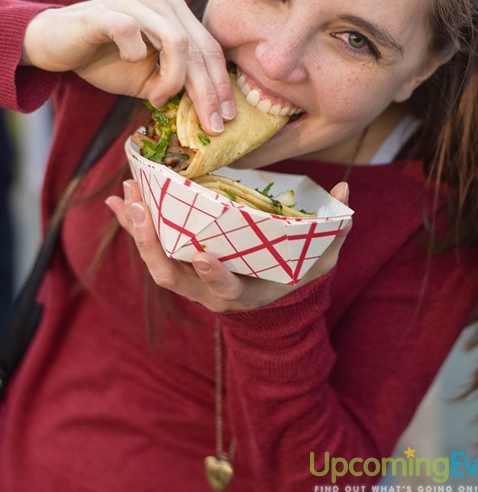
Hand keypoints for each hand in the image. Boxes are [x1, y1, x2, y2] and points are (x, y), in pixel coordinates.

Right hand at [22, 0, 234, 133]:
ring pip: (176, 41)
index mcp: (177, 13)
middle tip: (210, 123)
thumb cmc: (105, 59)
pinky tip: (129, 63)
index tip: (228, 116)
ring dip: (173, 79)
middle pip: (198, 48)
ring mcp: (136, 2)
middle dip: (207, 91)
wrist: (55, 44)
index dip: (221, 83)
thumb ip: (176, 85)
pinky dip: (135, 55)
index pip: (209, 48)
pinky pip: (132, 32)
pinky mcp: (106, 11)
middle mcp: (161, 0)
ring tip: (157, 98)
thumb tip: (207, 111)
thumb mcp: (148, 78)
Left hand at [105, 179, 351, 311]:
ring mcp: (190, 281)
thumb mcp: (319, 257)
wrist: (270, 298)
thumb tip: (345, 192)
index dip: (213, 276)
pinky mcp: (179, 265)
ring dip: (138, 231)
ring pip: (155, 262)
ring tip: (127, 195)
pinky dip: (133, 226)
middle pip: (172, 276)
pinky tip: (118, 200)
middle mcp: (209, 291)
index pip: (225, 290)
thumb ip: (333, 230)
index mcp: (243, 294)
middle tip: (141, 206)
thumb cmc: (296, 274)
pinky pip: (151, 247)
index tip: (202, 254)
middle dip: (153, 244)